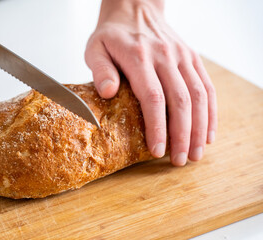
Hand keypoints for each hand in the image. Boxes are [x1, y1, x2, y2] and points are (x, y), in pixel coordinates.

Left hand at [85, 0, 216, 165]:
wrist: (135, 8)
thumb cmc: (112, 35)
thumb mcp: (96, 48)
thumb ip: (101, 70)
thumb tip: (108, 93)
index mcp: (139, 56)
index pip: (152, 97)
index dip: (157, 127)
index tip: (157, 151)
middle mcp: (165, 56)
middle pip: (180, 101)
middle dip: (182, 135)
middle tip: (179, 161)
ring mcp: (182, 56)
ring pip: (198, 95)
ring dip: (199, 128)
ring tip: (195, 154)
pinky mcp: (192, 57)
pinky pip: (207, 86)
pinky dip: (211, 112)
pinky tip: (208, 132)